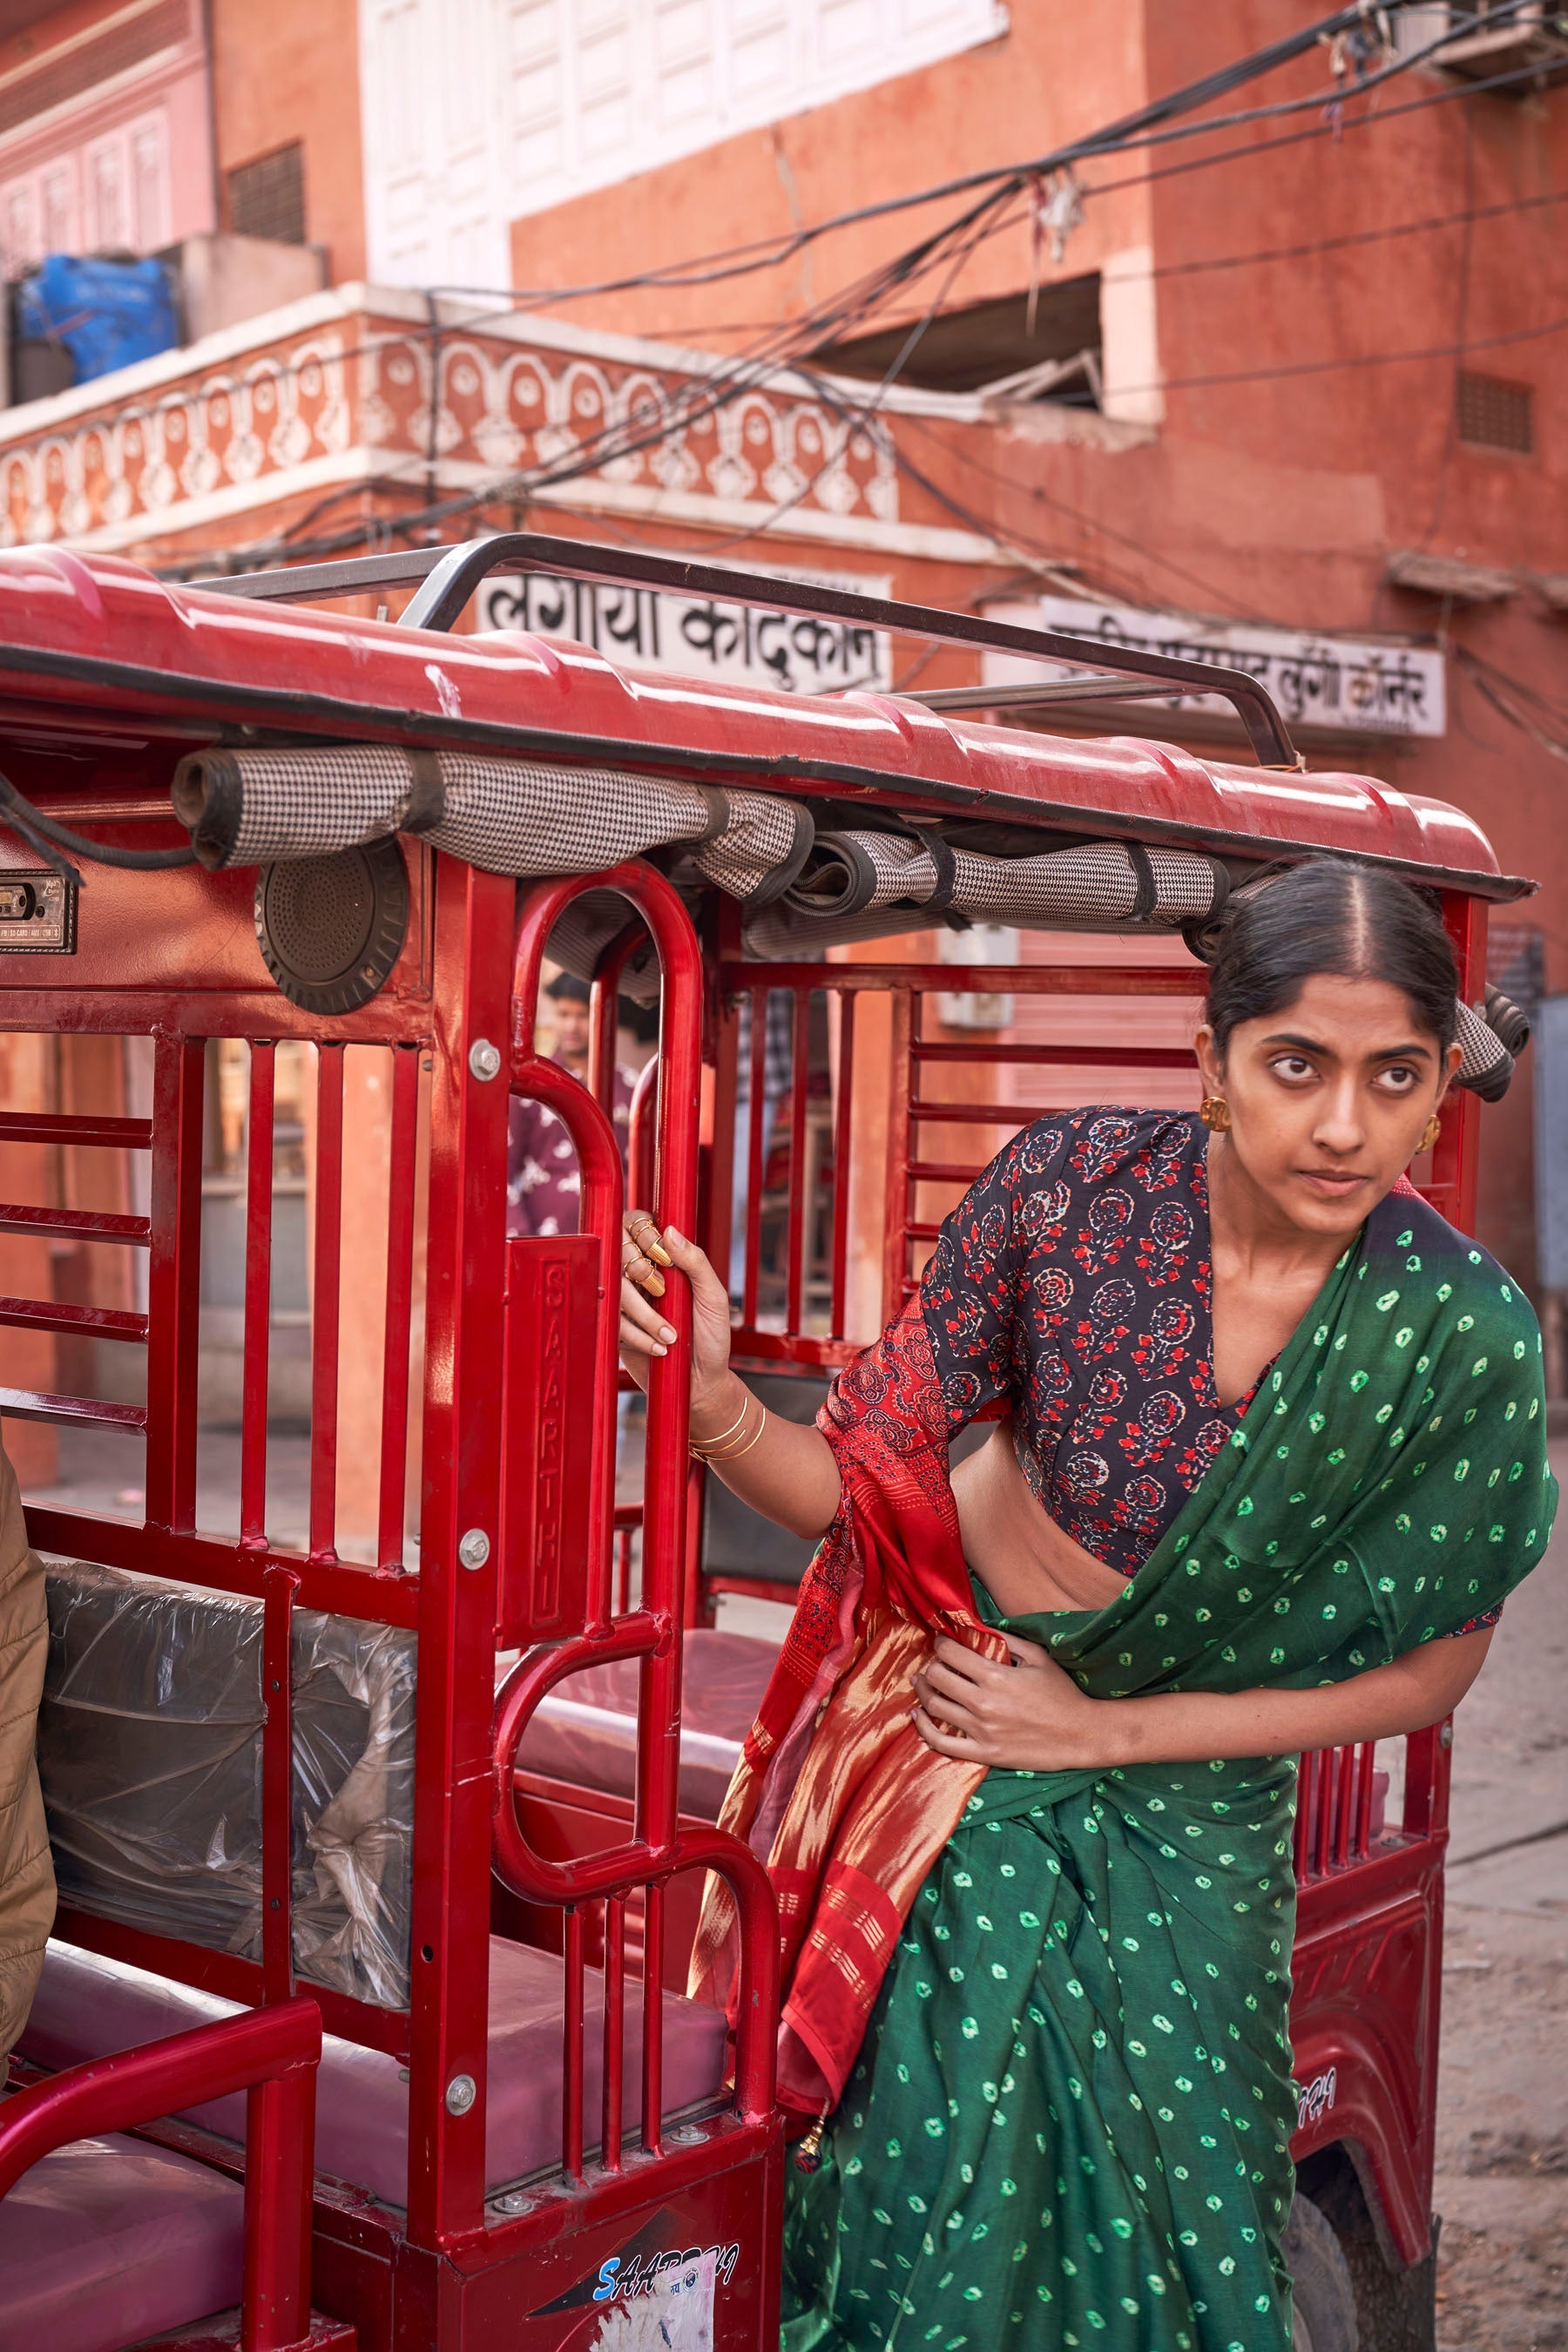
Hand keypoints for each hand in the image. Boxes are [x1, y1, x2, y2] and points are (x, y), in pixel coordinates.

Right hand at [618, 1211, 734, 1413]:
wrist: (700, 1383)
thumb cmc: (711, 1337)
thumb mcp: (713, 1298)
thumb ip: (696, 1263)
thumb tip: (670, 1231)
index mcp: (663, 1261)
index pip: (637, 1226)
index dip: (642, 1233)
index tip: (661, 1256)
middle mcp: (639, 1276)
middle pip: (617, 1252)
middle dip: (638, 1272)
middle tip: (661, 1293)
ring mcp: (624, 1301)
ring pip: (612, 1288)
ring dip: (643, 1313)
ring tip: (670, 1336)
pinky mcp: (613, 1328)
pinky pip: (611, 1321)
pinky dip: (637, 1335)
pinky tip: (659, 1349)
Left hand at [911, 1631, 1118, 1771]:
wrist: (1080, 1734)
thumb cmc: (1061, 1693)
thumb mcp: (1038, 1657)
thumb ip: (1006, 1639)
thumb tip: (979, 1626)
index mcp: (995, 1676)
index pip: (951, 1654)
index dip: (941, 1644)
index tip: (941, 1643)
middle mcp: (983, 1703)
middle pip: (937, 1679)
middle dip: (931, 1666)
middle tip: (933, 1663)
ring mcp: (981, 1731)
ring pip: (935, 1708)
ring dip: (924, 1692)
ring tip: (921, 1684)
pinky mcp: (984, 1753)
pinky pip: (942, 1744)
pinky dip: (924, 1729)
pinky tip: (918, 1716)